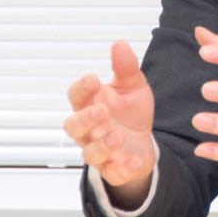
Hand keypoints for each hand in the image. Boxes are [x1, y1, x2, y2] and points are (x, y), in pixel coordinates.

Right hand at [63, 40, 156, 206]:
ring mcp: (99, 151)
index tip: (93, 79)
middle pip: (74, 126)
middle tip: (103, 111)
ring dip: (102, 145)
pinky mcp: (113, 170)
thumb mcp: (133, 87)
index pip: (76, 96)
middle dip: (86, 119)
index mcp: (91, 104)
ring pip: (89, 152)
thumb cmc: (130, 112)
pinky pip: (113, 172)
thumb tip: (119, 44)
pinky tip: (133, 160)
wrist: (143, 142)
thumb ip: (126, 68)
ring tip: (117, 136)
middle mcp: (89, 129)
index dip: (81, 88)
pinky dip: (122, 168)